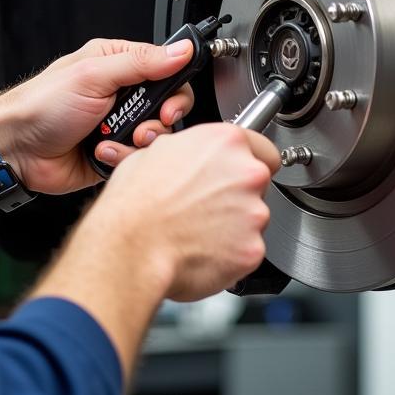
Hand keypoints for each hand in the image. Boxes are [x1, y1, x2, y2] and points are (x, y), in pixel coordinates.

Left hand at [0, 38, 195, 194]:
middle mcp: (121, 92)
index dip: (175, 88)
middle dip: (161, 119)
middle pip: (167, 104)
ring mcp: (118, 123)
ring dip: (139, 140)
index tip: (170, 104)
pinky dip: (121, 157)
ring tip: (115, 138)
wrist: (14, 150)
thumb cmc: (41, 105)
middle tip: (148, 124)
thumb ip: (141, 62)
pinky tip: (100, 151)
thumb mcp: (93, 75)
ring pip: (156, 134)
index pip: (167, 68)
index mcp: (118, 64)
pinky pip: (137, 158)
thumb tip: (181, 49)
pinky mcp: (114, 151)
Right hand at [91, 123, 280, 300]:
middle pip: (258, 183)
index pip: (263, 146)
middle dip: (238, 193)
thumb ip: (191, 149)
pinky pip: (247, 249)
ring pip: (253, 218)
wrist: (132, 246)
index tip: (239, 171)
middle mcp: (247, 173)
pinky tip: (202, 249)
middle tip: (206, 204)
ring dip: (234, 224)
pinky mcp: (252, 249)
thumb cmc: (136, 202)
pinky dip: (230, 253)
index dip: (248, 160)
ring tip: (198, 229)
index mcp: (227, 142)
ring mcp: (254, 213)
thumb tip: (192, 156)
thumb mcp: (157, 151)